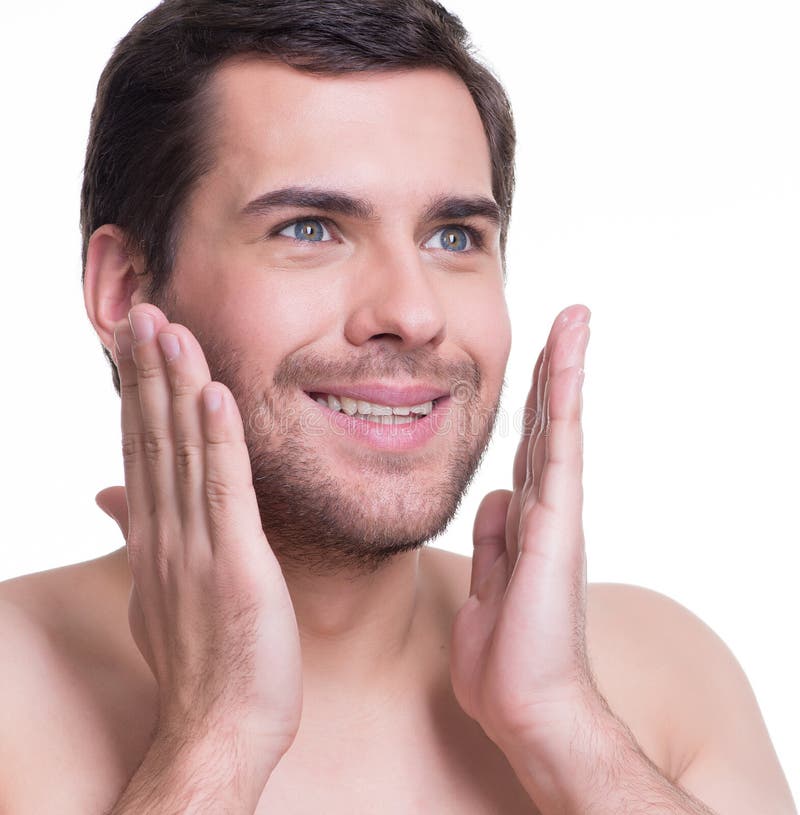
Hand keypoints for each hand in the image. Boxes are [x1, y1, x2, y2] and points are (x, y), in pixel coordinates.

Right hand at [96, 304, 301, 755]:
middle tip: (143, 312)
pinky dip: (218, 439)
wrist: (219, 729)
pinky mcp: (233, 565)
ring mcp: (195, 548)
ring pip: (181, 452)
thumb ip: (139, 537)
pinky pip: (224, 491)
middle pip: (152, 438)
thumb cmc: (202, 661)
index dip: (138, 392)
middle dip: (147, 372)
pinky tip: (214, 393)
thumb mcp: (158, 592)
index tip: (137, 342)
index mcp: (154, 538)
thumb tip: (109, 496)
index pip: (140, 449)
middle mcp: (165, 534)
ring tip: (169, 329)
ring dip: (175, 387)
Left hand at [450, 304, 595, 751]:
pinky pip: (559, 450)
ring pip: (559, 426)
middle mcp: (544, 509)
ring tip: (574, 321)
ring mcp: (554, 513)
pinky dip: (564, 403)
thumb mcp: (486, 587)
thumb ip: (492, 542)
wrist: (527, 706)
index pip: (526, 448)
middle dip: (553, 371)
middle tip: (566, 321)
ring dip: (564, 370)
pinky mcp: (556, 524)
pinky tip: (567, 363)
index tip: (534, 361)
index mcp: (523, 523)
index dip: (531, 405)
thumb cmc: (508, 657)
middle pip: (547, 426)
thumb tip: (496, 498)